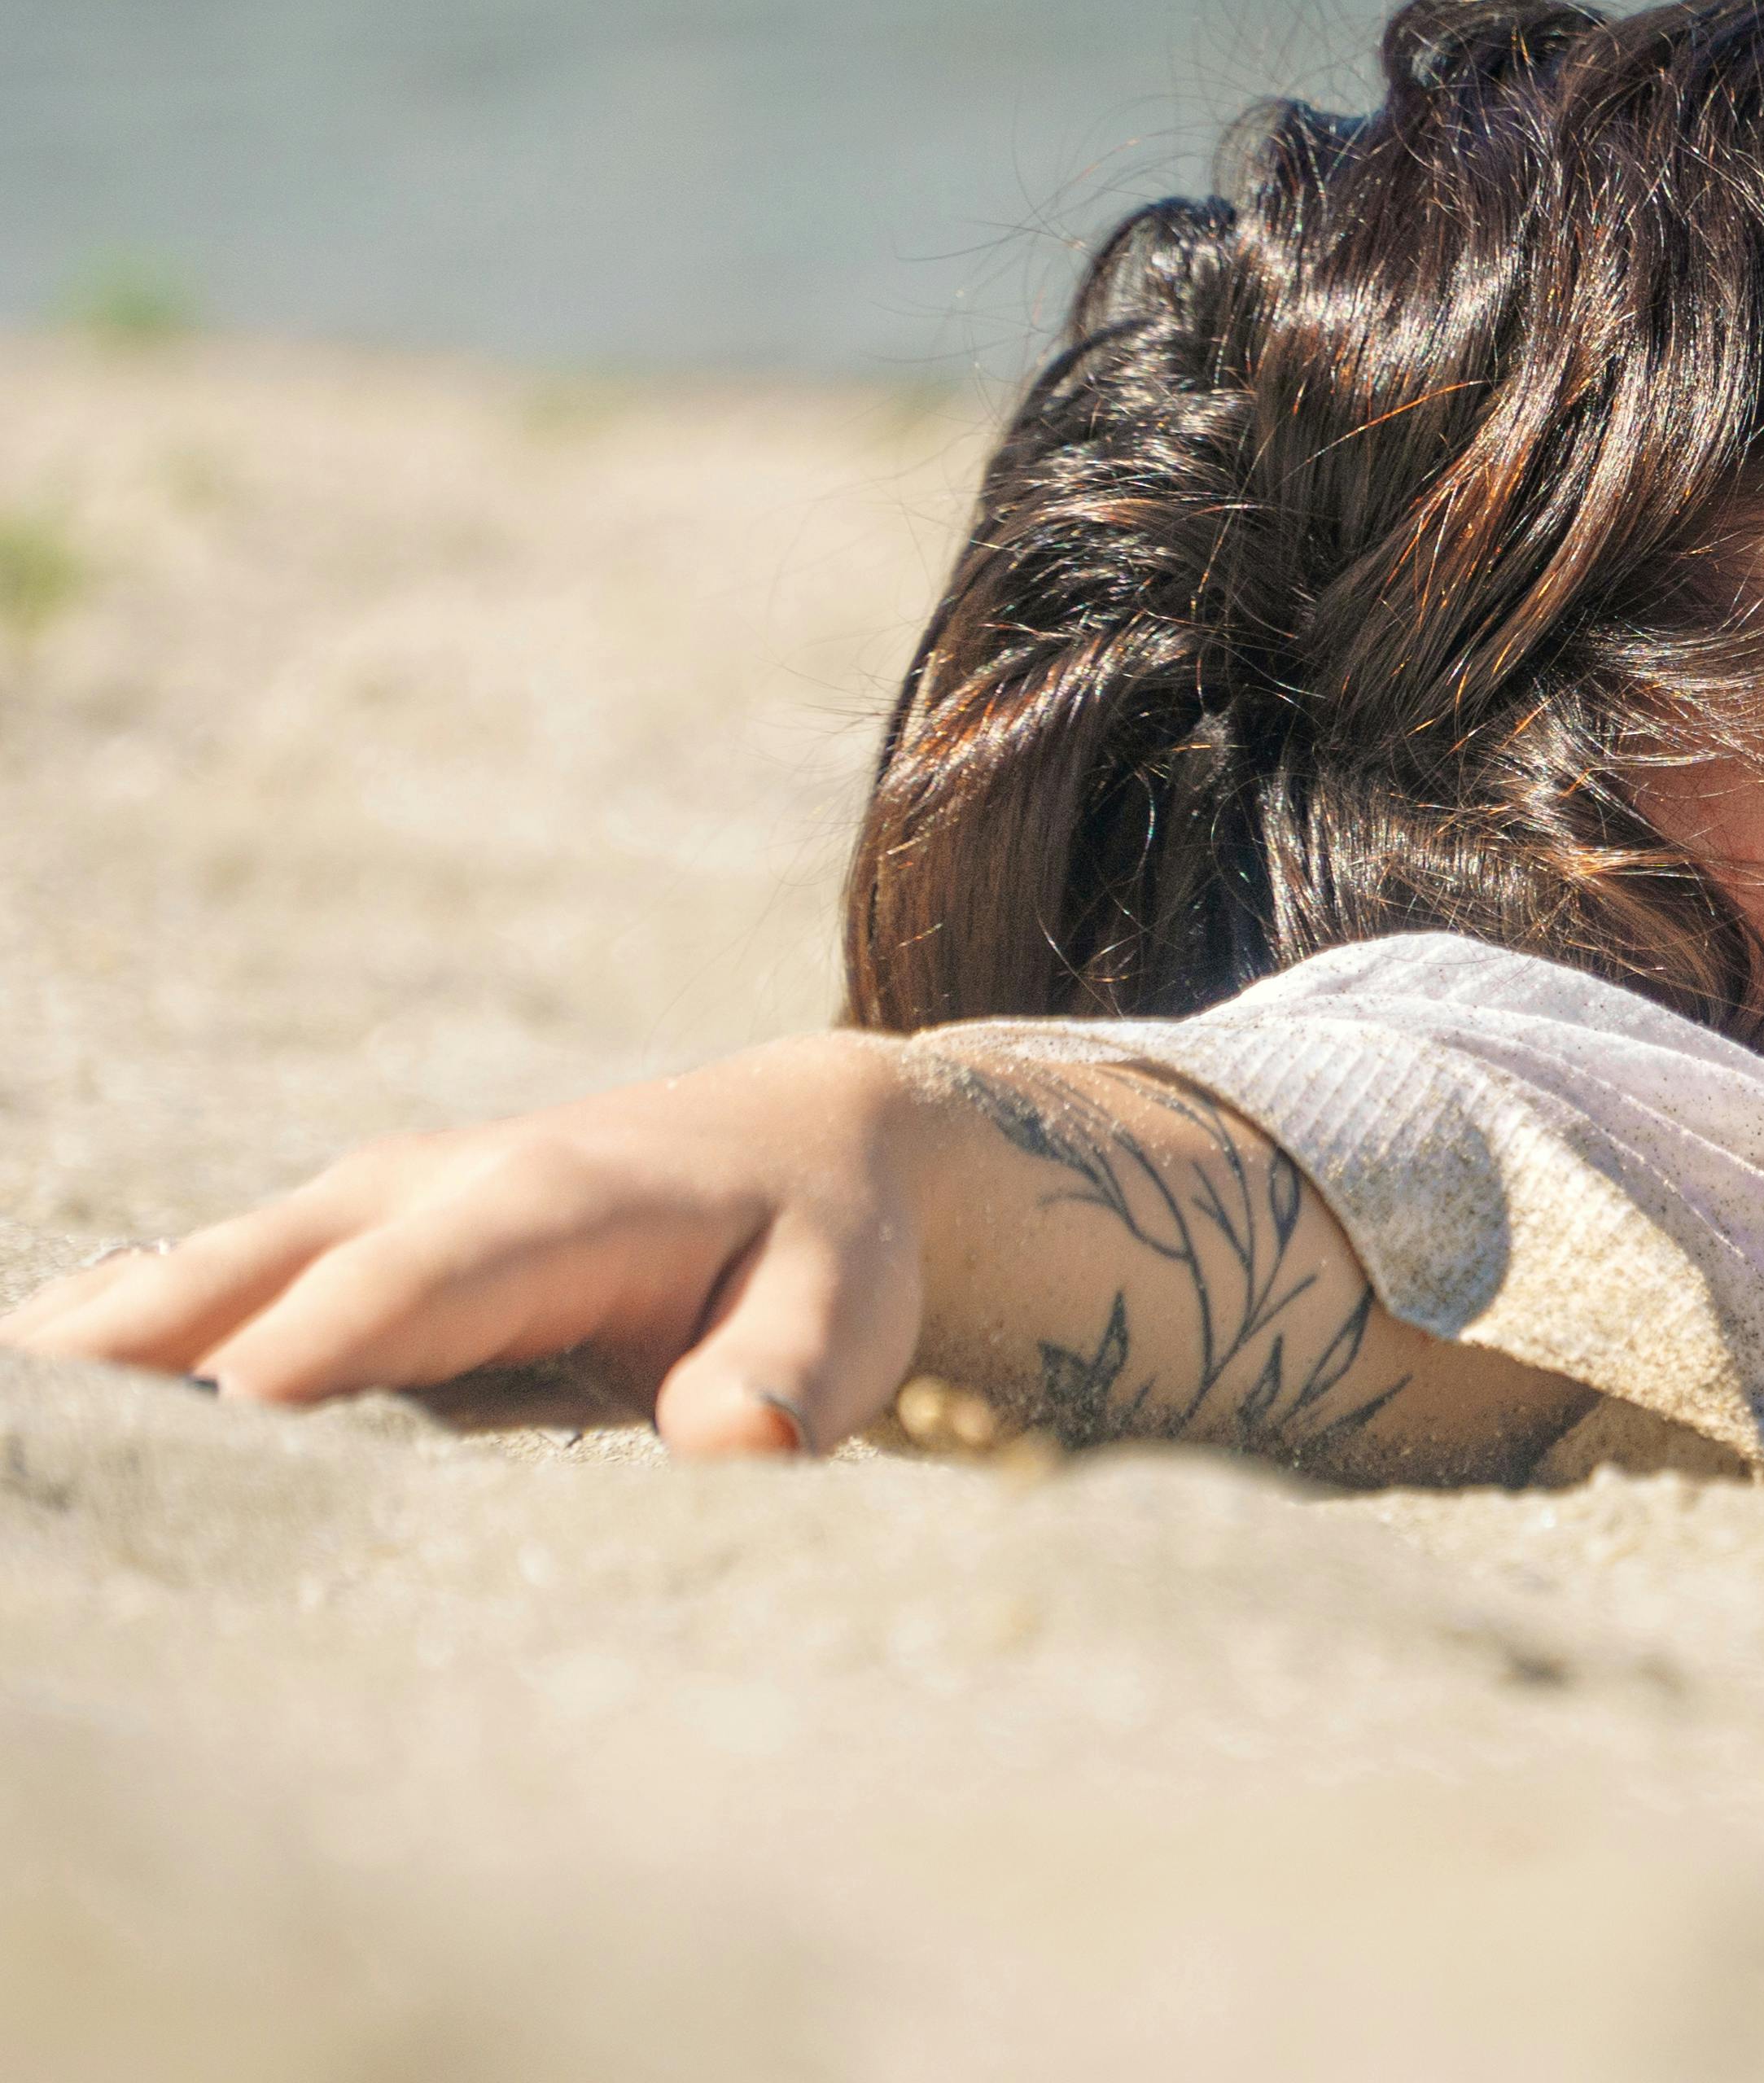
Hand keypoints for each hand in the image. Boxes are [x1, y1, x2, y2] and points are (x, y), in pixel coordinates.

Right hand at [0, 1036, 928, 1458]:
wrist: (808, 1144)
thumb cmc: (824, 1252)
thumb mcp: (843, 1312)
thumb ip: (788, 1375)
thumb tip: (738, 1444)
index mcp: (544, 1206)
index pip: (397, 1290)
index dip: (298, 1356)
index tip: (207, 1428)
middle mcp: (425, 1191)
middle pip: (246, 1275)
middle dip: (126, 1358)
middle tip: (28, 1456)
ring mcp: (359, 1211)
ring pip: (191, 1280)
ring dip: (90, 1358)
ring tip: (15, 1456)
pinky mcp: (331, 1244)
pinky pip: (196, 1294)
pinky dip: (114, 1349)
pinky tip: (39, 1433)